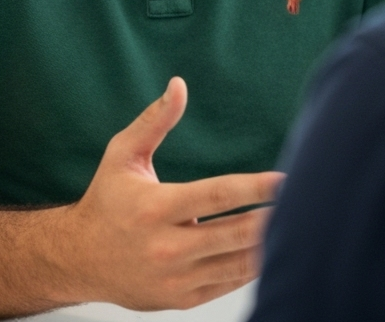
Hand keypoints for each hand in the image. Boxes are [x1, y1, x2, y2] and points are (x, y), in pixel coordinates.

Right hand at [55, 77, 283, 310]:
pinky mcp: (181, 299)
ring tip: (297, 226)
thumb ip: (154, 120)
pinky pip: (227, 284)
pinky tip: (268, 249)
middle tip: (306, 204)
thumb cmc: (105, 200)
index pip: (217, 196)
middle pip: (234, 234)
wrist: (78, 259)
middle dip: (272, 220)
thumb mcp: (122, 154)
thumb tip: (178, 85)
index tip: (284, 181)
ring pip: (236, 264)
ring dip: (268, 246)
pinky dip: (251, 268)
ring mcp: (175, 278)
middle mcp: (166, 247)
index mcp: (154, 208)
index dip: (255, 188)